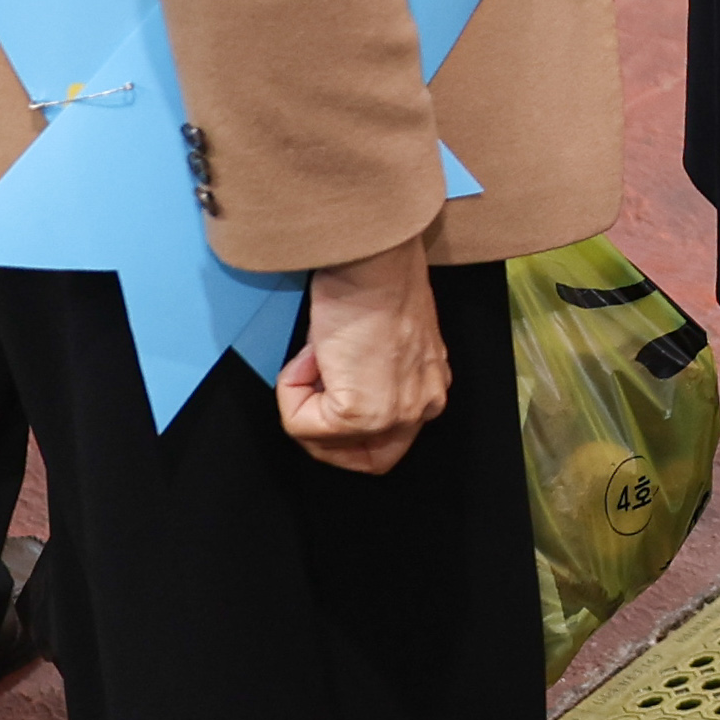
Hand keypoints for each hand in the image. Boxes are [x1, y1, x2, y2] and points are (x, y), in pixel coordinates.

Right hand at [278, 234, 450, 472]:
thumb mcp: (386, 339)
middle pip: (365, 461)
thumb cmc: (375, 281)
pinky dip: (289, 394)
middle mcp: (421, 407)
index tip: (323, 396)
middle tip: (306, 394)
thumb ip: (373, 374)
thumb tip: (331, 389)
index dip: (346, 432)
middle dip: (324, 436)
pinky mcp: (359, 413)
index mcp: (429, 387)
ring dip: (303, 405)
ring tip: (313, 357)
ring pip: (327, 444)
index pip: (388, 445)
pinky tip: (308, 354)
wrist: (374, 259)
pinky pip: (302, 425)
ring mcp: (392, 415)